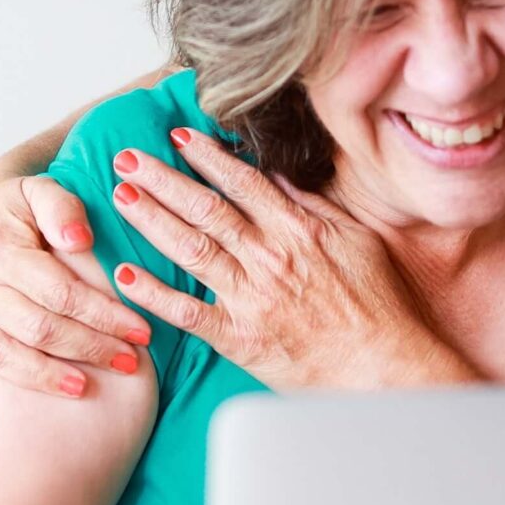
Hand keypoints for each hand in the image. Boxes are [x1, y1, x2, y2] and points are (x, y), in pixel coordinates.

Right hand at [0, 167, 153, 433]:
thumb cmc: (23, 208)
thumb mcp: (43, 189)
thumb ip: (62, 206)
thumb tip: (79, 238)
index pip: (59, 292)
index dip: (104, 315)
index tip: (142, 331)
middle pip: (36, 328)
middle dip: (88, 348)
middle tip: (130, 362)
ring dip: (43, 377)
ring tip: (84, 389)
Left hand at [104, 129, 475, 390]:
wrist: (382, 368)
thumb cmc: (377, 307)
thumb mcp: (358, 241)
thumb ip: (316, 208)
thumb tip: (282, 177)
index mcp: (298, 231)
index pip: (242, 183)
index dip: (206, 156)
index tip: (178, 137)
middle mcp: (268, 258)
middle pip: (205, 208)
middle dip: (162, 179)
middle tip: (126, 159)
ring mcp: (251, 298)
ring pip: (190, 249)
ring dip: (151, 219)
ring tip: (121, 196)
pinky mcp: (239, 338)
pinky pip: (187, 313)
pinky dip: (154, 295)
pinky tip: (124, 276)